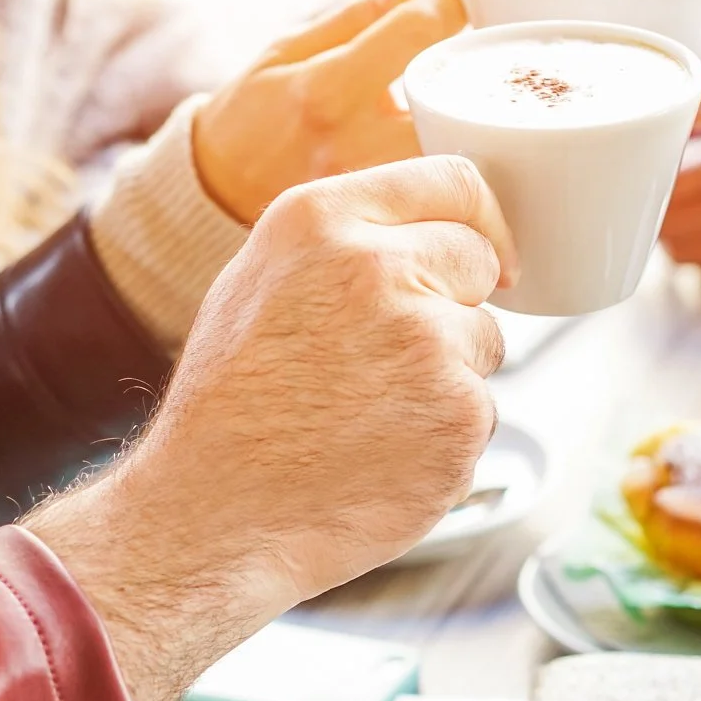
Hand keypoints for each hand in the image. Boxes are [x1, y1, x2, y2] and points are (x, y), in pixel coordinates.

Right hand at [29, 157, 510, 700]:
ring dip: (447, 376)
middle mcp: (380, 267)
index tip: (486, 254)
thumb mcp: (255, 284)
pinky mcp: (459, 414)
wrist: (214, 518)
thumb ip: (339, 241)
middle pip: (478, 261)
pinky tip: (381, 455)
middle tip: (382, 362)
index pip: (455, 182)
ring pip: (484, 343)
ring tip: (366, 416)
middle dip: (451, 303)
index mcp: (322, 220)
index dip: (478, 221)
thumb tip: (424, 227)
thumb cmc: (227, 410)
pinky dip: (445, 437)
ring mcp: (428, 342)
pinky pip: (482, 412)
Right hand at [190, 0, 467, 223]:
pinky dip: (450, 169)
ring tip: (458, 106)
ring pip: (454, 156)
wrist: (215, 197)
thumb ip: (355, 20)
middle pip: (452, 99)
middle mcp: (352, 143)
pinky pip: (437, 195)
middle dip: (468, 72)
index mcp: (327, 89)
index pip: (418, 32)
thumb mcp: (284, 52)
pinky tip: (445, 152)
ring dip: (466, 124)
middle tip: (468, 59)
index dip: (446, 7)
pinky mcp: (379, 225)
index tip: (451, 6)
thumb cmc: (249, 117)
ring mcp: (369, 192)